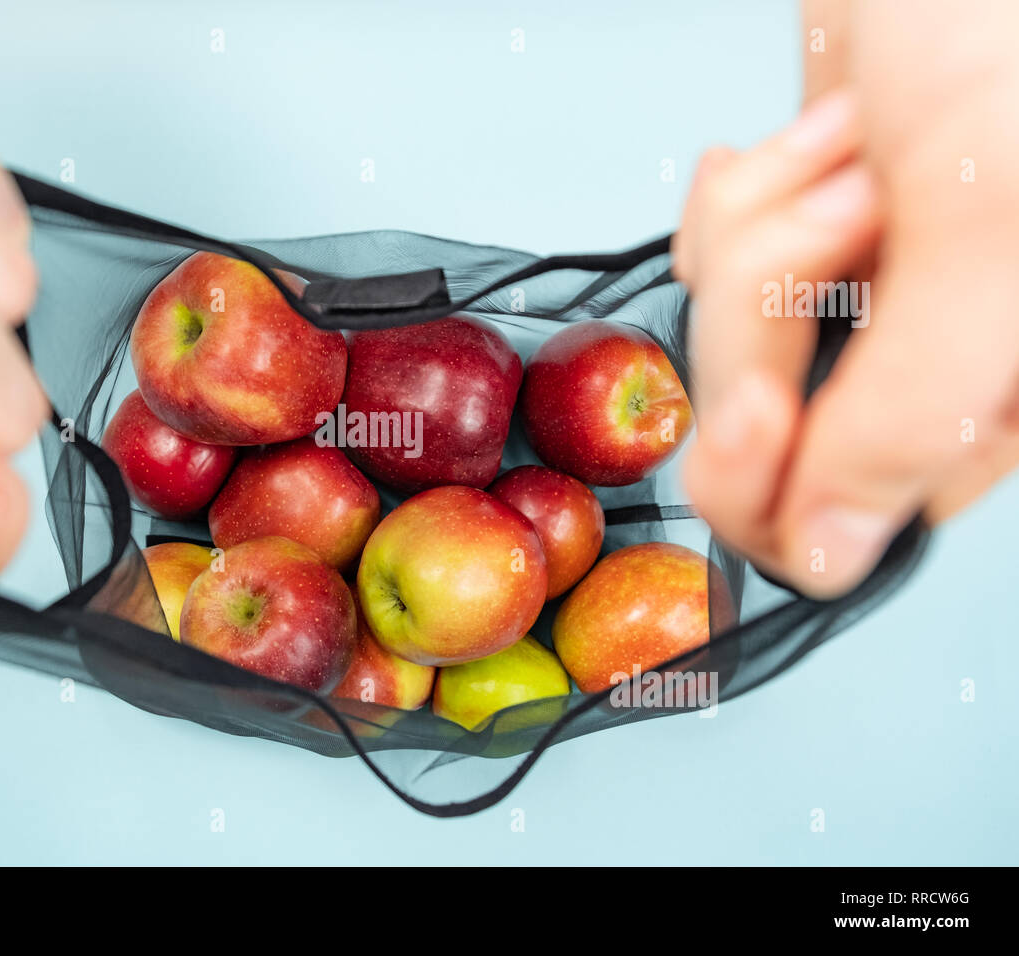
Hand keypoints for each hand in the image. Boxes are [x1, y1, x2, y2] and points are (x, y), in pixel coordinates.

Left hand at [675, 0, 1018, 596]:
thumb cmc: (1012, 35)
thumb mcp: (989, 229)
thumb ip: (916, 411)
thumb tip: (834, 555)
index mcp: (998, 405)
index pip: (836, 528)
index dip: (769, 476)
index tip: (761, 400)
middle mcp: (932, 370)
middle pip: (761, 431)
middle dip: (769, 312)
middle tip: (850, 206)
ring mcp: (864, 308)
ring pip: (729, 344)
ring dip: (756, 235)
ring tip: (850, 146)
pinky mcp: (808, 249)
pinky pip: (715, 271)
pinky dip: (733, 204)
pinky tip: (792, 144)